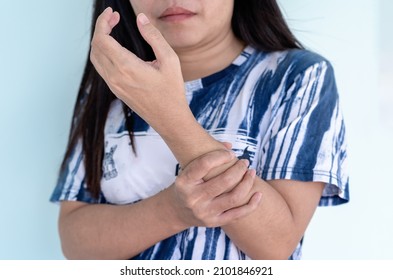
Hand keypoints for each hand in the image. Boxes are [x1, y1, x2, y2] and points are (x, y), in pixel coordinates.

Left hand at [90, 8, 189, 128]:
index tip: (112, 13)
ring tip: (112, 30)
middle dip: (101, 29)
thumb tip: (141, 19)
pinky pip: (102, 69)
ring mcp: (114, 86)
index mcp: (126, 67)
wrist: (169, 120)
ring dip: (100, 42)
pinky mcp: (117, 91)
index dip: (103, 22)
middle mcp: (115, 77)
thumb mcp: (170, 60)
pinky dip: (103, 54)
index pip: (102, 39)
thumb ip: (154, 37)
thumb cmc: (172, 92)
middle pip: (95, 47)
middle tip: (114, 18)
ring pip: (96, 59)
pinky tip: (115, 49)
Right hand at [170, 149, 261, 227]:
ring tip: (251, 173)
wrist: (177, 211)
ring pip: (233, 197)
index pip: (204, 164)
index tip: (231, 154)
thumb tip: (229, 145)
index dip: (221, 156)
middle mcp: (193, 198)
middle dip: (238, 169)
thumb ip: (207, 156)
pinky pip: (237, 214)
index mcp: (184, 182)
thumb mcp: (188, 170)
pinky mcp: (214, 222)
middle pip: (224, 181)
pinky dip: (251, 205)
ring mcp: (204, 212)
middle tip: (245, 162)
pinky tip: (259, 194)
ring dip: (247, 183)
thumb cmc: (187, 185)